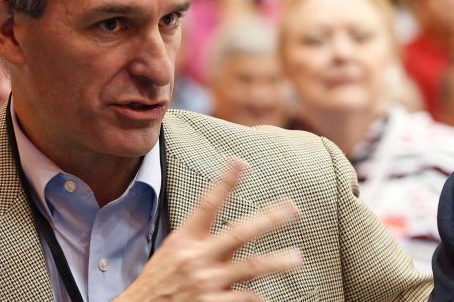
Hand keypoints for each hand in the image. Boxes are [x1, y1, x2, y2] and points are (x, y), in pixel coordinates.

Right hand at [115, 160, 301, 301]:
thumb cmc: (157, 284)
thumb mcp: (170, 255)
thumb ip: (198, 245)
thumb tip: (232, 240)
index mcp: (183, 241)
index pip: (206, 205)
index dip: (224, 183)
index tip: (241, 164)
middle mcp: (195, 259)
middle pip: (238, 233)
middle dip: (268, 219)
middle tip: (290, 209)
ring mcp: (206, 283)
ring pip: (250, 267)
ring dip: (277, 261)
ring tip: (296, 258)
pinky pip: (245, 299)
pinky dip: (258, 298)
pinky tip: (266, 297)